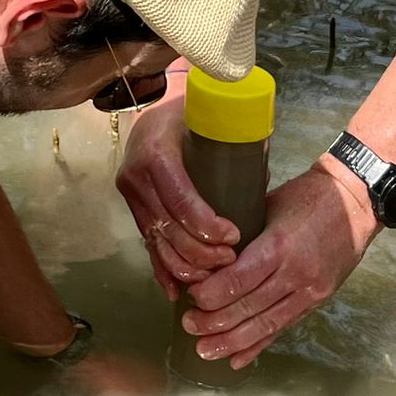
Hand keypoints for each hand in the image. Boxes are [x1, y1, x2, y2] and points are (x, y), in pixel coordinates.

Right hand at [115, 94, 237, 299]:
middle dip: (201, 253)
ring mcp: (131, 194)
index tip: (234, 237)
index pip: (180, 200)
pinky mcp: (132, 207)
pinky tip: (176, 290)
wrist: (159, 105)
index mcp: (157, 153)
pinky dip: (162, 269)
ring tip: (214, 277)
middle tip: (231, 261)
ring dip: (185, 266)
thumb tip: (264, 184)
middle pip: (168, 228)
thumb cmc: (193, 110)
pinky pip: (147, 243)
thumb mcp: (213, 118)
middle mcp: (136, 176)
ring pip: (156, 242)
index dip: (206, 226)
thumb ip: (238, 145)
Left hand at [178, 162, 379, 368]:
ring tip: (206, 350)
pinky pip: (284, 327)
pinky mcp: (318, 299)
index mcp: (279, 245)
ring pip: (266, 325)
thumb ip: (243, 231)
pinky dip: (259, 345)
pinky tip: (238, 359)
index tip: (191, 296)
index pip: (239, 279)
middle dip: (215, 322)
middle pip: (250, 307)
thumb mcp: (270, 204)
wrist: (357, 202)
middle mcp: (295, 273)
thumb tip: (207, 251)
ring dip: (233, 341)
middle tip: (189, 326)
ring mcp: (310, 290)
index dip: (212, 294)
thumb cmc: (308, 195)